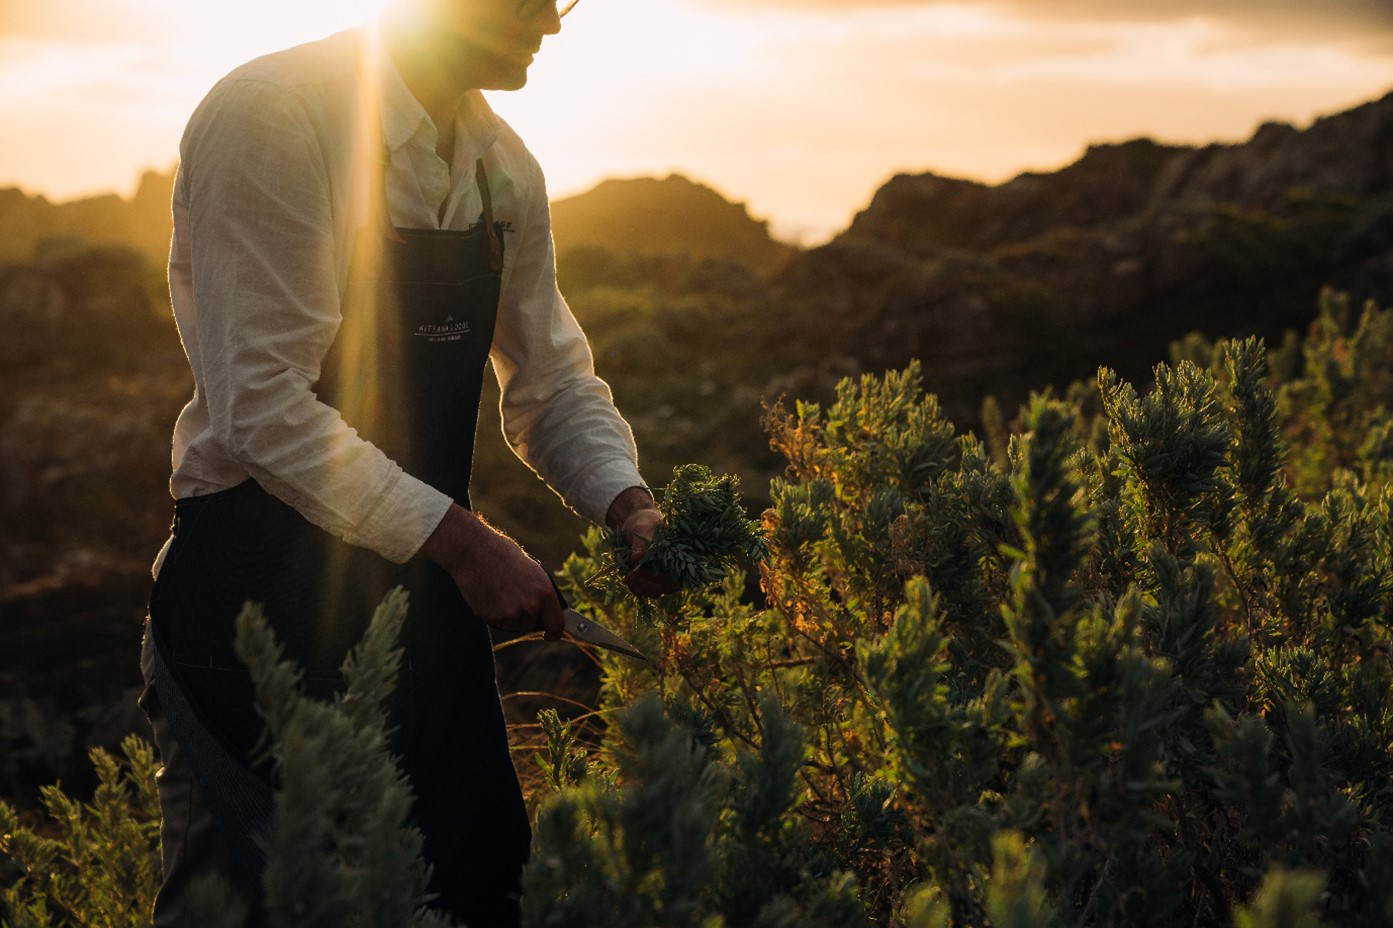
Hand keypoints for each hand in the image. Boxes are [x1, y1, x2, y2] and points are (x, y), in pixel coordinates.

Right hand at [420, 505, 564, 640]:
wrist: (475, 551)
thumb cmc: (503, 555)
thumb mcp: (532, 570)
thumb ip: (540, 592)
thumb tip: (545, 611)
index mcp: (545, 592)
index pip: (557, 625)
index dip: (553, 633)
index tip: (548, 635)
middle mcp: (530, 606)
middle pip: (530, 626)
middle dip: (522, 618)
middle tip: (511, 597)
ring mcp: (511, 614)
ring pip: (512, 626)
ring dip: (506, 616)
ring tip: (498, 592)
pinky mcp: (492, 617)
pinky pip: (495, 622)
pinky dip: (491, 613)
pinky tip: (488, 594)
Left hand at [609, 498, 678, 596]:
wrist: (634, 522)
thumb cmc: (644, 521)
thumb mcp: (643, 527)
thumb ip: (642, 541)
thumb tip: (637, 557)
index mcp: (678, 555)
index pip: (677, 575)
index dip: (663, 579)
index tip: (643, 571)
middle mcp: (672, 568)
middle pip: (667, 587)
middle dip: (648, 585)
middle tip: (630, 576)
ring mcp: (661, 575)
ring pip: (656, 591)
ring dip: (641, 588)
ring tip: (627, 577)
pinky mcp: (649, 578)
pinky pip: (645, 590)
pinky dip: (636, 588)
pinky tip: (626, 579)